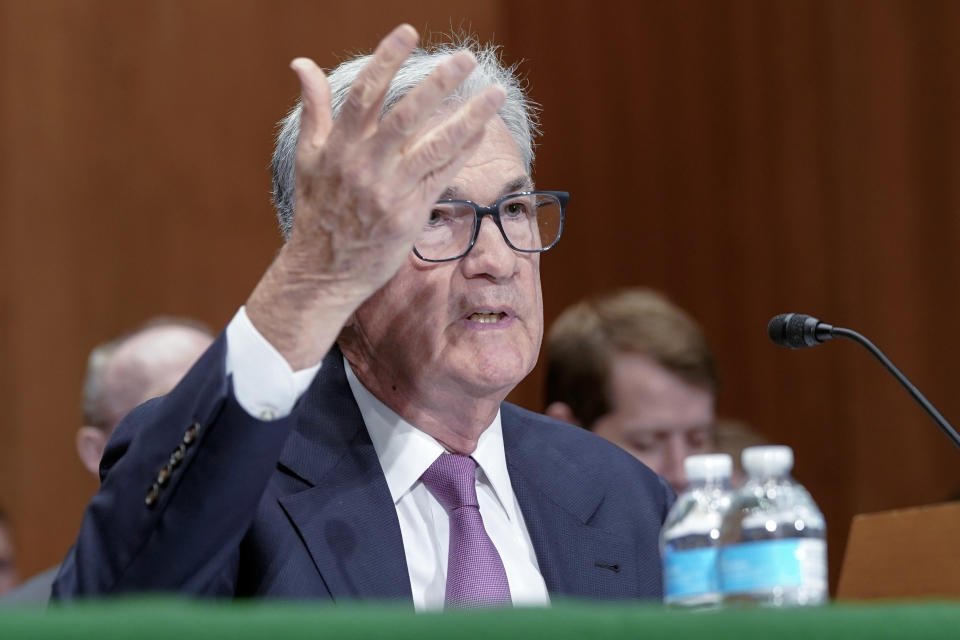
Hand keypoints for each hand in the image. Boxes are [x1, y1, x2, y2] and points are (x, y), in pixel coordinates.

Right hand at [247, 24, 505, 368]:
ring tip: (494, 93)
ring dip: (469, 117)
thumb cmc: (318, 210)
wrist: (324, 271)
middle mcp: (365, 166)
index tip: (408, 31)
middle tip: (467, 58)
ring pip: (435, 146)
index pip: (365, 94)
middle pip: (407, 116)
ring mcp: (390, 192)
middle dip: (439, 84)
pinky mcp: (410, 214)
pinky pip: (443, 177)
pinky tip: (481, 130)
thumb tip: (301, 63)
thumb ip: (313, 108)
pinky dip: (463, 152)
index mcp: (338, 147)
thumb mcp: (307, 158)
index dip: (386, 60)